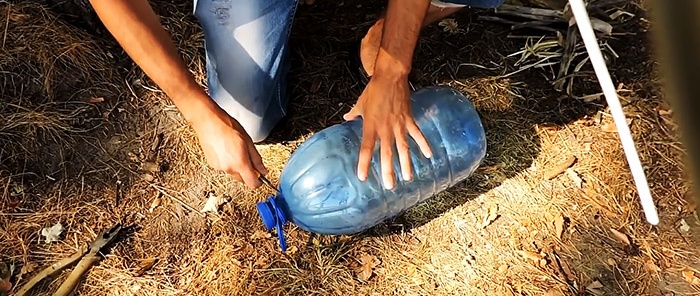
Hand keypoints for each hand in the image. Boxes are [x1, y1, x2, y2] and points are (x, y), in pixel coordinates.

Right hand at [191, 104, 267, 188]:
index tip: (261, 176)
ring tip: (235, 150)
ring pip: (233, 173)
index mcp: (239, 163)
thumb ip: (256, 159)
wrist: (208, 122)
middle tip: (249, 158)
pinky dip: (228, 163)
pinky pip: (225, 168)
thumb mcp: (248, 141)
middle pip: (243, 179)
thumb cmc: (228, 127)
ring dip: (238, 167)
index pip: (252, 183)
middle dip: (248, 172)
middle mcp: (229, 168)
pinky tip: (227, 150)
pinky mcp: (212, 164)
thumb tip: (262, 170)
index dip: (258, 181)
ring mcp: (219, 167)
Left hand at [343, 75, 431, 189]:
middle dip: (388, 170)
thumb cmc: (374, 90)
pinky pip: (417, 135)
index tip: (363, 177)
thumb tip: (346, 118)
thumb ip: (354, 113)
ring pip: (403, 148)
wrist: (390, 77)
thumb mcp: (360, 103)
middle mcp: (385, 128)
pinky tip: (429, 156)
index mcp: (370, 126)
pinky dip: (424, 145)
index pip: (366, 149)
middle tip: (390, 186)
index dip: (364, 164)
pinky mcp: (409, 120)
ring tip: (408, 178)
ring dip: (406, 163)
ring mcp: (399, 125)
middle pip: (386, 153)